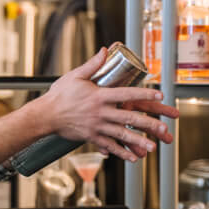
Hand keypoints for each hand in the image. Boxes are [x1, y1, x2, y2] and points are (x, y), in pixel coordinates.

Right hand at [41, 48, 176, 161]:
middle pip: (129, 118)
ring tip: (153, 147)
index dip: (144, 93)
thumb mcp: (75, 76)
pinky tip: (133, 158)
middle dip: (148, 123)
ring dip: (138, 141)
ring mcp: (96, 126)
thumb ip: (93, 64)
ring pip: (122, 134)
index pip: (126, 94)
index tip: (160, 94)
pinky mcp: (91, 137)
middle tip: (164, 128)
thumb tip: (105, 50)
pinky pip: (109, 146)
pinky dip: (121, 152)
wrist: (45, 115)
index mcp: (99, 96)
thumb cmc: (59, 95)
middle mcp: (100, 112)